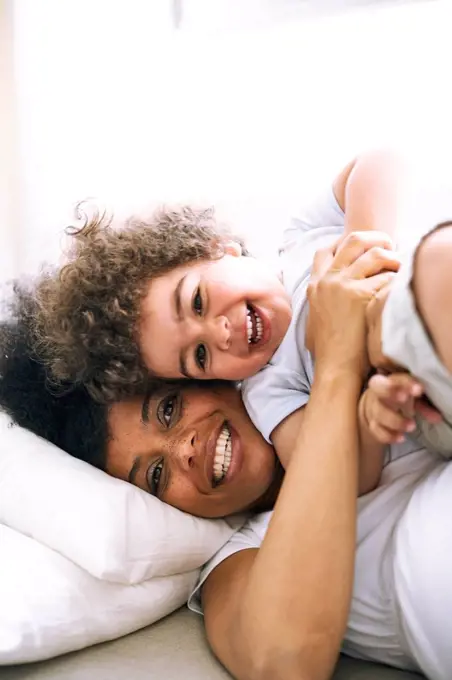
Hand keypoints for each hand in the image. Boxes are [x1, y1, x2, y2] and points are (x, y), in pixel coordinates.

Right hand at [306, 232, 399, 377]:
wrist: (334, 367)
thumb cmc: (329, 350)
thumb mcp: (314, 319)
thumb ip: (321, 299)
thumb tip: (333, 290)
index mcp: (315, 285)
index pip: (326, 249)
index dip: (345, 242)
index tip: (363, 246)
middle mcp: (327, 280)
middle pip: (353, 240)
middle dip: (376, 239)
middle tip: (390, 248)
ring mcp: (343, 286)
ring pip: (375, 253)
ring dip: (393, 257)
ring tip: (400, 268)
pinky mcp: (360, 296)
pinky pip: (387, 277)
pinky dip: (397, 281)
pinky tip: (398, 291)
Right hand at [360, 372, 442, 443]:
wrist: (376, 405)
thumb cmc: (398, 397)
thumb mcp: (411, 397)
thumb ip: (424, 405)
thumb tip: (437, 417)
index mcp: (389, 381)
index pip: (396, 379)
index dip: (406, 383)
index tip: (419, 390)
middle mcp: (377, 393)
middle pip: (379, 389)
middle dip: (391, 392)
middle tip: (405, 398)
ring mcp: (373, 409)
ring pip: (379, 413)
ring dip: (395, 420)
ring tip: (411, 426)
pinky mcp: (372, 424)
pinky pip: (377, 430)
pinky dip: (388, 435)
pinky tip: (401, 438)